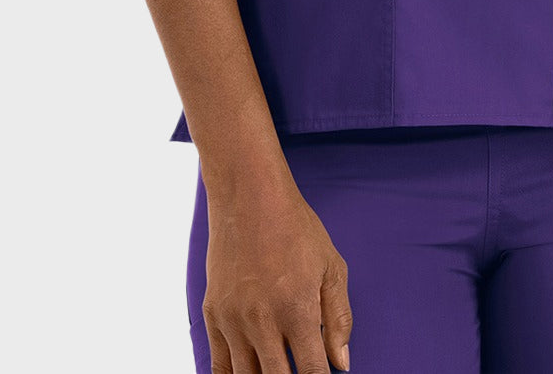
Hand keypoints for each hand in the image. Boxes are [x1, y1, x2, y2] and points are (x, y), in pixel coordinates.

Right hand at [201, 160, 351, 373]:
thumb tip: (341, 363)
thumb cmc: (296, 228)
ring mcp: (233, 320)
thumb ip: (338, 318)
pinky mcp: (212, 315)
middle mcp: (262, 320)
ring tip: (277, 369)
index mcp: (297, 309)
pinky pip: (219, 366)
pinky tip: (248, 372)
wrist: (249, 197)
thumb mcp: (331, 266)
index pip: (311, 372)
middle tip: (298, 371)